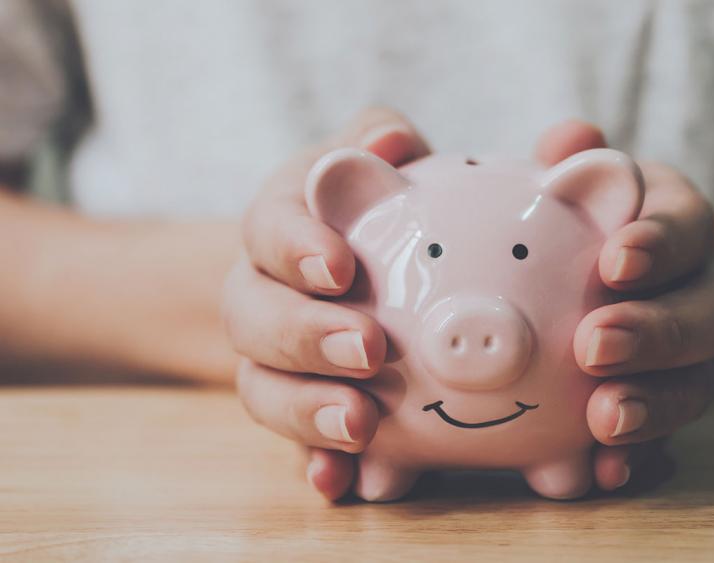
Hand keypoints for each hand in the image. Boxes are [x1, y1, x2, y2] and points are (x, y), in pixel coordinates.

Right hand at [222, 108, 430, 500]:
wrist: (335, 270)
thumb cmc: (364, 205)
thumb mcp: (369, 160)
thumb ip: (379, 138)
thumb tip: (388, 143)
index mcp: (279, 226)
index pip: (268, 229)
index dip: (295, 247)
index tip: (340, 266)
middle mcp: (260, 294)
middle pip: (254, 318)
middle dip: (306, 336)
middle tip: (369, 349)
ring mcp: (271, 360)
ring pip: (262, 389)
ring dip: (307, 411)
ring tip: (362, 425)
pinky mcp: (297, 408)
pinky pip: (293, 444)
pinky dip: (313, 464)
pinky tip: (340, 484)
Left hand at [536, 120, 713, 490]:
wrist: (615, 278)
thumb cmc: (582, 218)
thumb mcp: (578, 180)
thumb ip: (573, 159)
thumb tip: (571, 139)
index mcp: (675, 225)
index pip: (687, 225)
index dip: (661, 244)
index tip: (616, 259)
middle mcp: (697, 290)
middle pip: (709, 313)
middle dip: (657, 332)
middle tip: (594, 345)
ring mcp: (689, 356)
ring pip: (698, 383)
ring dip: (655, 405)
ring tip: (604, 421)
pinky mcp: (667, 404)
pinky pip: (668, 438)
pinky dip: (641, 458)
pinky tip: (605, 474)